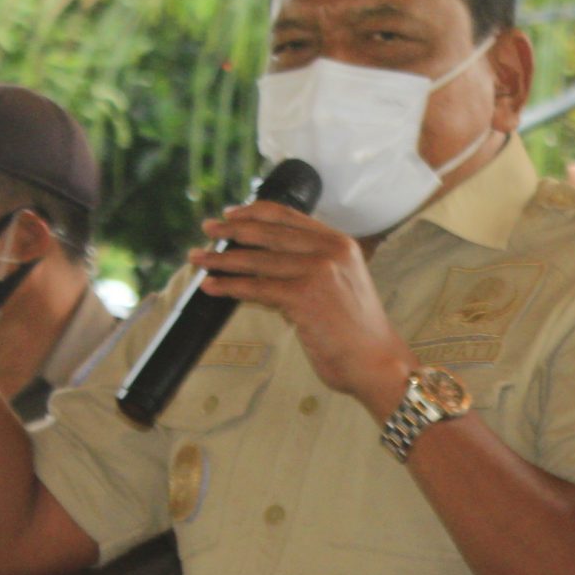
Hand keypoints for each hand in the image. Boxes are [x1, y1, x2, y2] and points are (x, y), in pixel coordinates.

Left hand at [190, 203, 413, 414]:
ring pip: (258, 259)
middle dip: (232, 230)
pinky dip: (230, 286)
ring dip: (222, 258)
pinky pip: (257, 287)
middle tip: (206, 229)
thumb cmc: (356, 331)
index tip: (231, 214)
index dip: (255, 212)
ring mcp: (318, 271)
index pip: (289, 216)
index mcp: (339, 242)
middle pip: (269, 232)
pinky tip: (211, 286)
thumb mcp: (339, 284)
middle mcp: (330, 250)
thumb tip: (263, 261)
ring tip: (197, 258)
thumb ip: (310, 266)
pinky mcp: (305, 296)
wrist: (376, 362)